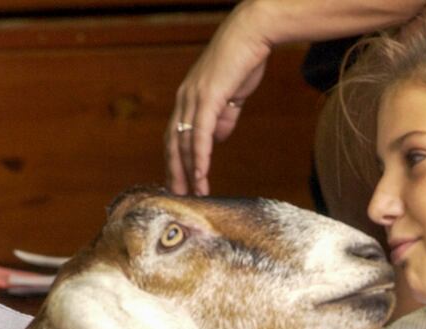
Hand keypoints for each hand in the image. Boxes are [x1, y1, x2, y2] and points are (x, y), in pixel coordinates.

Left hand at [166, 1, 271, 194]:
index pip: (177, 135)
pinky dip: (199, 157)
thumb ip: (223, 119)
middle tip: (178, 196)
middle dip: (175, 171)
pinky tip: (201, 176)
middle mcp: (185, 99)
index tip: (180, 183)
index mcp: (189, 99)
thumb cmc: (243, 62)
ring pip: (185, 142)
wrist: (251, 36)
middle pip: (174, 142)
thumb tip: (216, 139)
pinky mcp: (207, 97)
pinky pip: (200, 134)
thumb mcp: (232, 97)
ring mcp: (193, 97)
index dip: (177, 161)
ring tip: (193, 194)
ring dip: (188, 171)